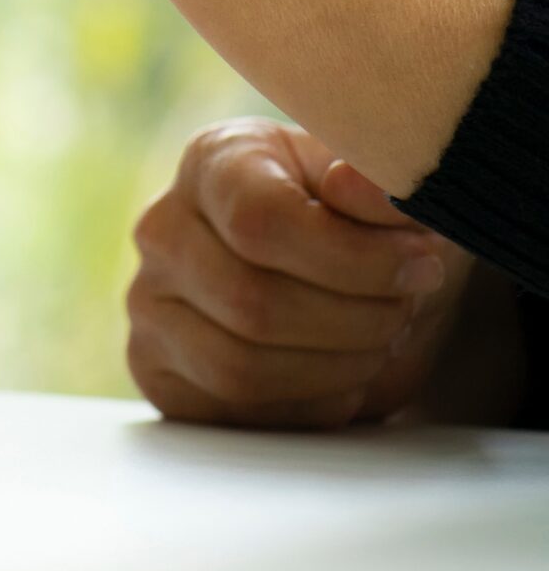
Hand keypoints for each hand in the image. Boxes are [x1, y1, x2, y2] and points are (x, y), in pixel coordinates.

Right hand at [125, 118, 468, 428]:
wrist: (359, 283)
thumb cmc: (375, 226)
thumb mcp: (398, 192)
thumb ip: (385, 186)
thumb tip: (357, 185)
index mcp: (214, 161)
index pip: (260, 221)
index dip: (354, 259)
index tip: (421, 265)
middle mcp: (163, 228)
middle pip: (251, 301)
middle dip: (355, 320)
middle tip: (403, 310)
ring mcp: (149, 304)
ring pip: (237, 365)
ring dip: (334, 368)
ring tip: (375, 342)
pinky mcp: (158, 371)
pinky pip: (235, 410)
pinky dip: (308, 406)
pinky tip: (337, 373)